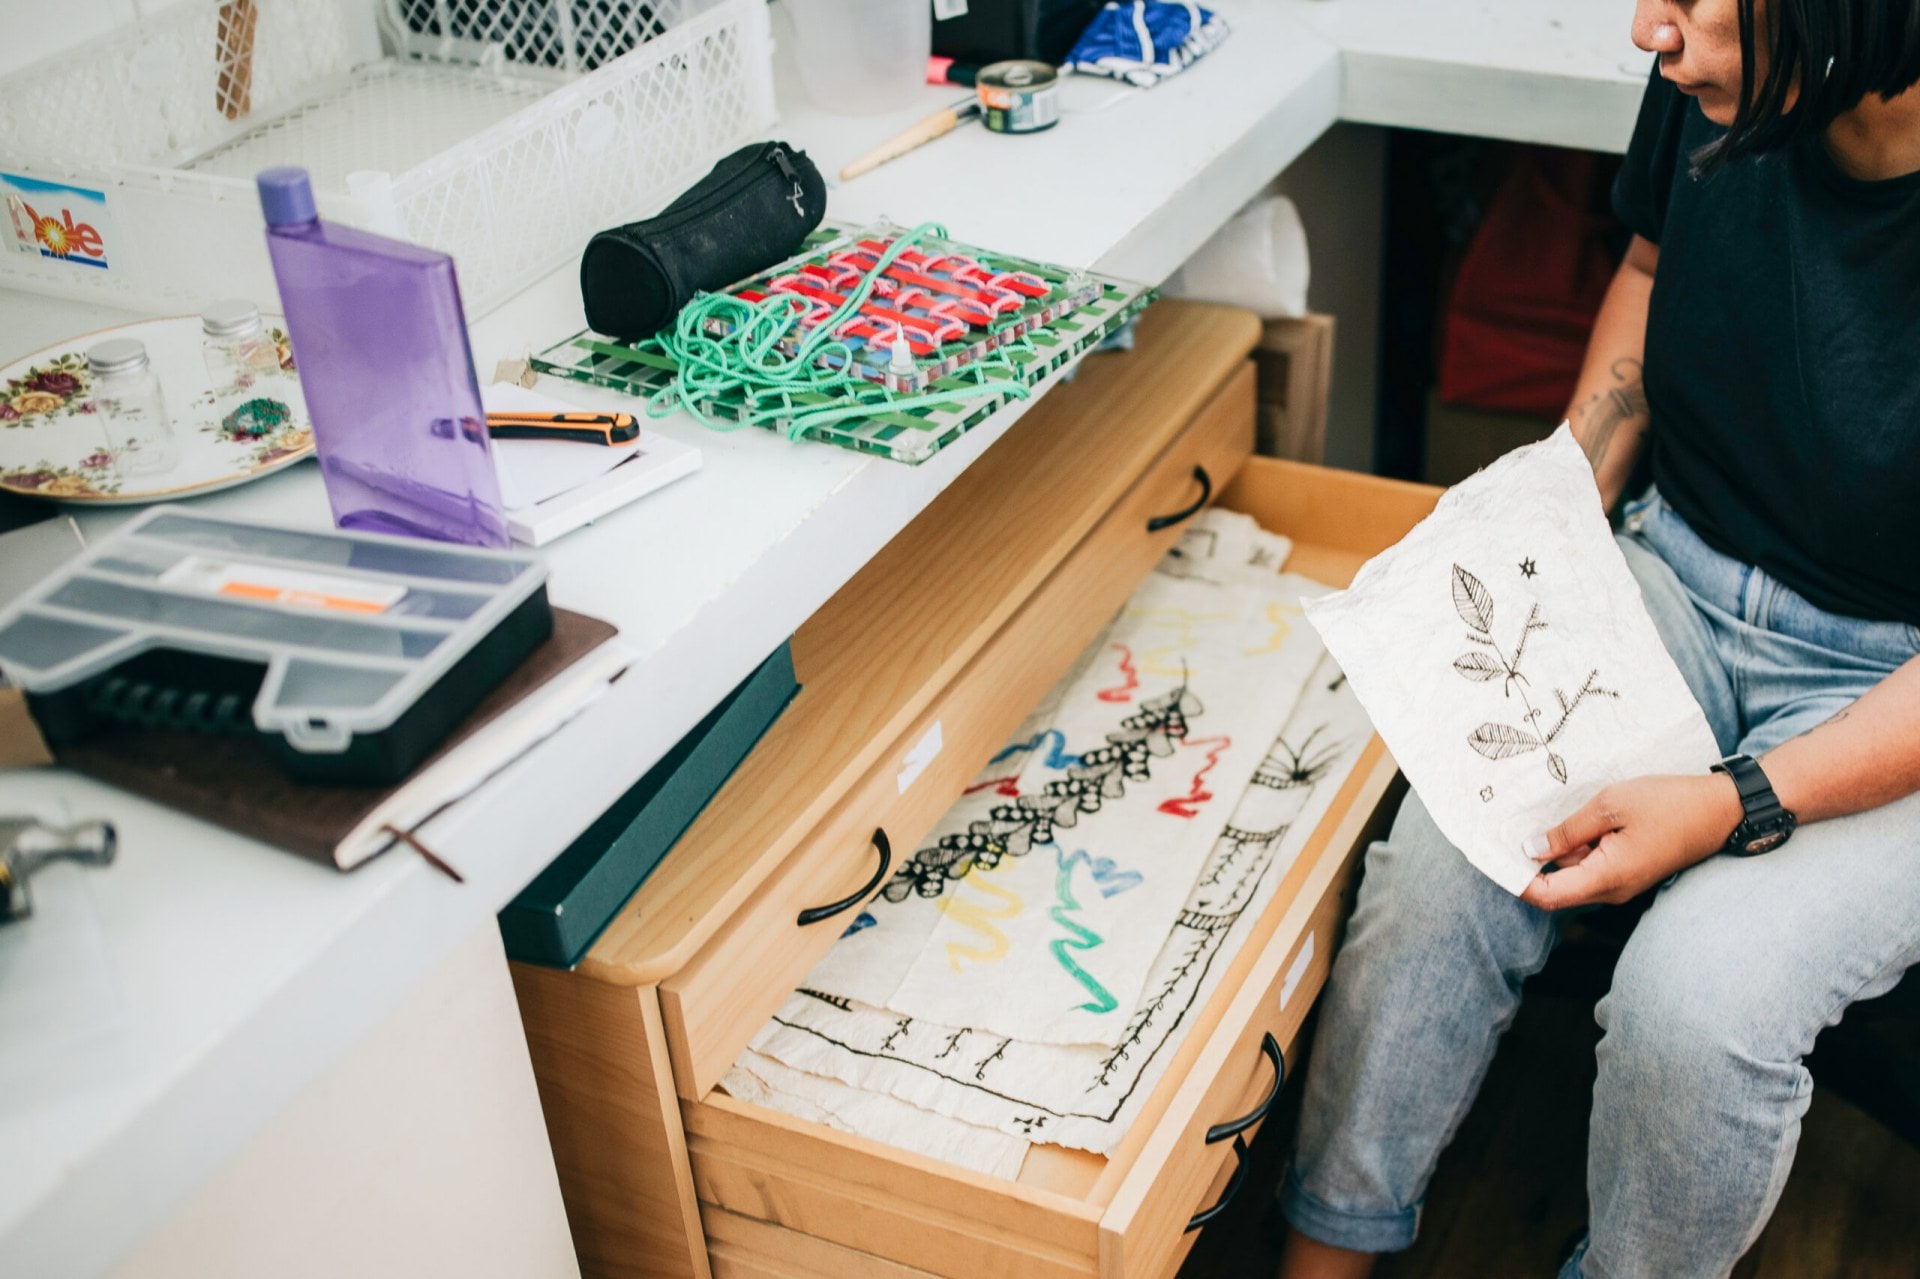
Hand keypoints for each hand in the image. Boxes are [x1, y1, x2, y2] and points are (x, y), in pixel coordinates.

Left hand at [1518, 773, 1743, 910]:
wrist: (1721, 810)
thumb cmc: (1669, 803)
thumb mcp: (1610, 807)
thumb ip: (1568, 831)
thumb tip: (1531, 849)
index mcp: (1606, 878)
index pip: (1547, 895)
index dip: (1515, 880)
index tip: (1491, 856)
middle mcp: (1612, 890)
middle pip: (1556, 888)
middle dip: (1528, 866)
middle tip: (1501, 832)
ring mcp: (1622, 882)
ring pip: (1573, 875)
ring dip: (1553, 854)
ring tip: (1529, 819)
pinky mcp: (1629, 870)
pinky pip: (1591, 866)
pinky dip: (1574, 849)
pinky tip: (1566, 822)